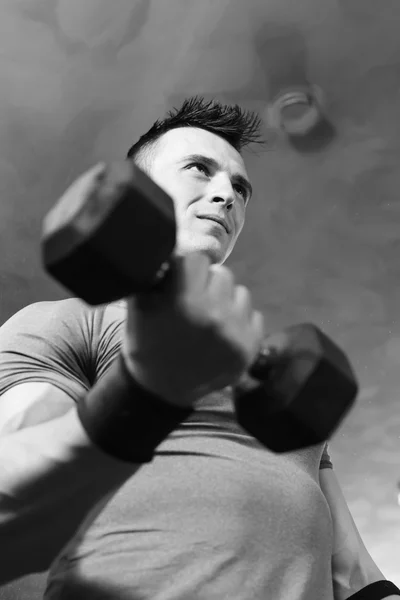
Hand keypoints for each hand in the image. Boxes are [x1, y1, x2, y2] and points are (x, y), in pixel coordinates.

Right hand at [121, 252, 263, 406]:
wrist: (162, 388)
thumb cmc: (147, 340)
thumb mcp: (139, 306)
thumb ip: (155, 273)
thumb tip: (171, 246)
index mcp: (184, 303)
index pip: (197, 259)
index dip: (187, 268)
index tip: (181, 280)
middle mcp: (214, 316)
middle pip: (222, 273)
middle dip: (207, 284)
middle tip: (194, 302)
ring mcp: (235, 333)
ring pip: (241, 293)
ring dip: (226, 301)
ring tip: (209, 319)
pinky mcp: (250, 348)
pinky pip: (254, 315)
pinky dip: (240, 321)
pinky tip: (221, 335)